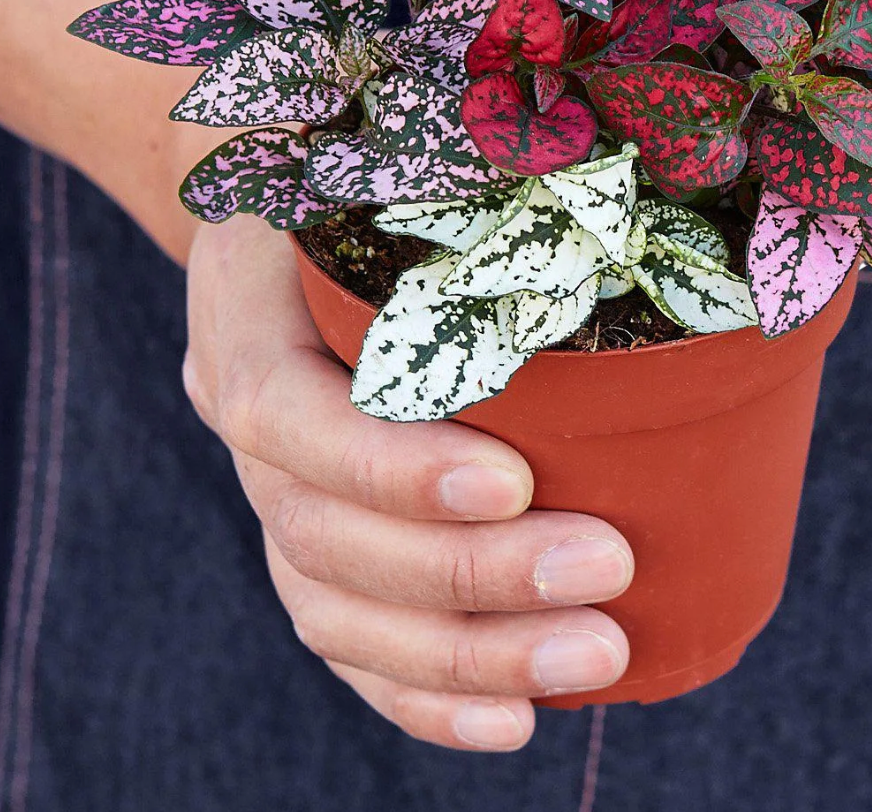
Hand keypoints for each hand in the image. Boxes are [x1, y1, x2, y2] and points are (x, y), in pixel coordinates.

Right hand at [183, 215, 633, 750]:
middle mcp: (245, 415)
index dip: (388, 465)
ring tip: (594, 656)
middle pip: (319, 532)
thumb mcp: (384, 149)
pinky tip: (516, 723)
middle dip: (465, 576)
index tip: (513, 482)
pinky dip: (426, 695)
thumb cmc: (364, 163)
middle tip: (605, 573)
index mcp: (246, 314)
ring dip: (466, 654)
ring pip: (335, 608)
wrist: (278, 187)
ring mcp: (271, 490)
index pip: (281, 412)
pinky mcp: (312, 543)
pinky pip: (347, 641)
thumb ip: (456, 179)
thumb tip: (625, 193)